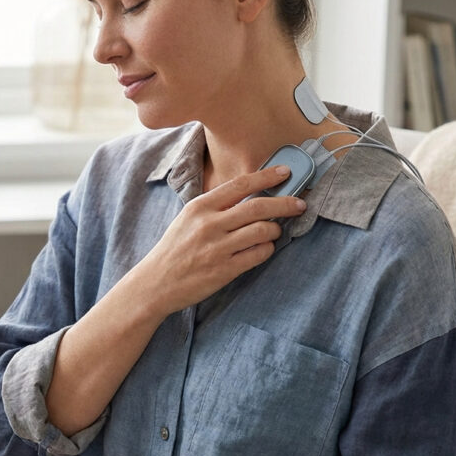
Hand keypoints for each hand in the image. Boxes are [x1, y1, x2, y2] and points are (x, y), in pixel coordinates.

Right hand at [133, 164, 307, 316]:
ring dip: (275, 230)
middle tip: (299, 204)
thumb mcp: (188, 218)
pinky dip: (267, 250)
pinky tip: (263, 249)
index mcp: (200, 207)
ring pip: (263, 231)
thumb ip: (216, 206)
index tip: (285, 172)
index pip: (240, 185)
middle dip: (285, 204)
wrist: (156, 283)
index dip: (267, 176)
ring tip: (274, 232)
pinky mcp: (225, 270)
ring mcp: (218, 248)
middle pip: (258, 207)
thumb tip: (251, 195)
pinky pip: (258, 255)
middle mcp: (210, 224)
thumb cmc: (175, 249)